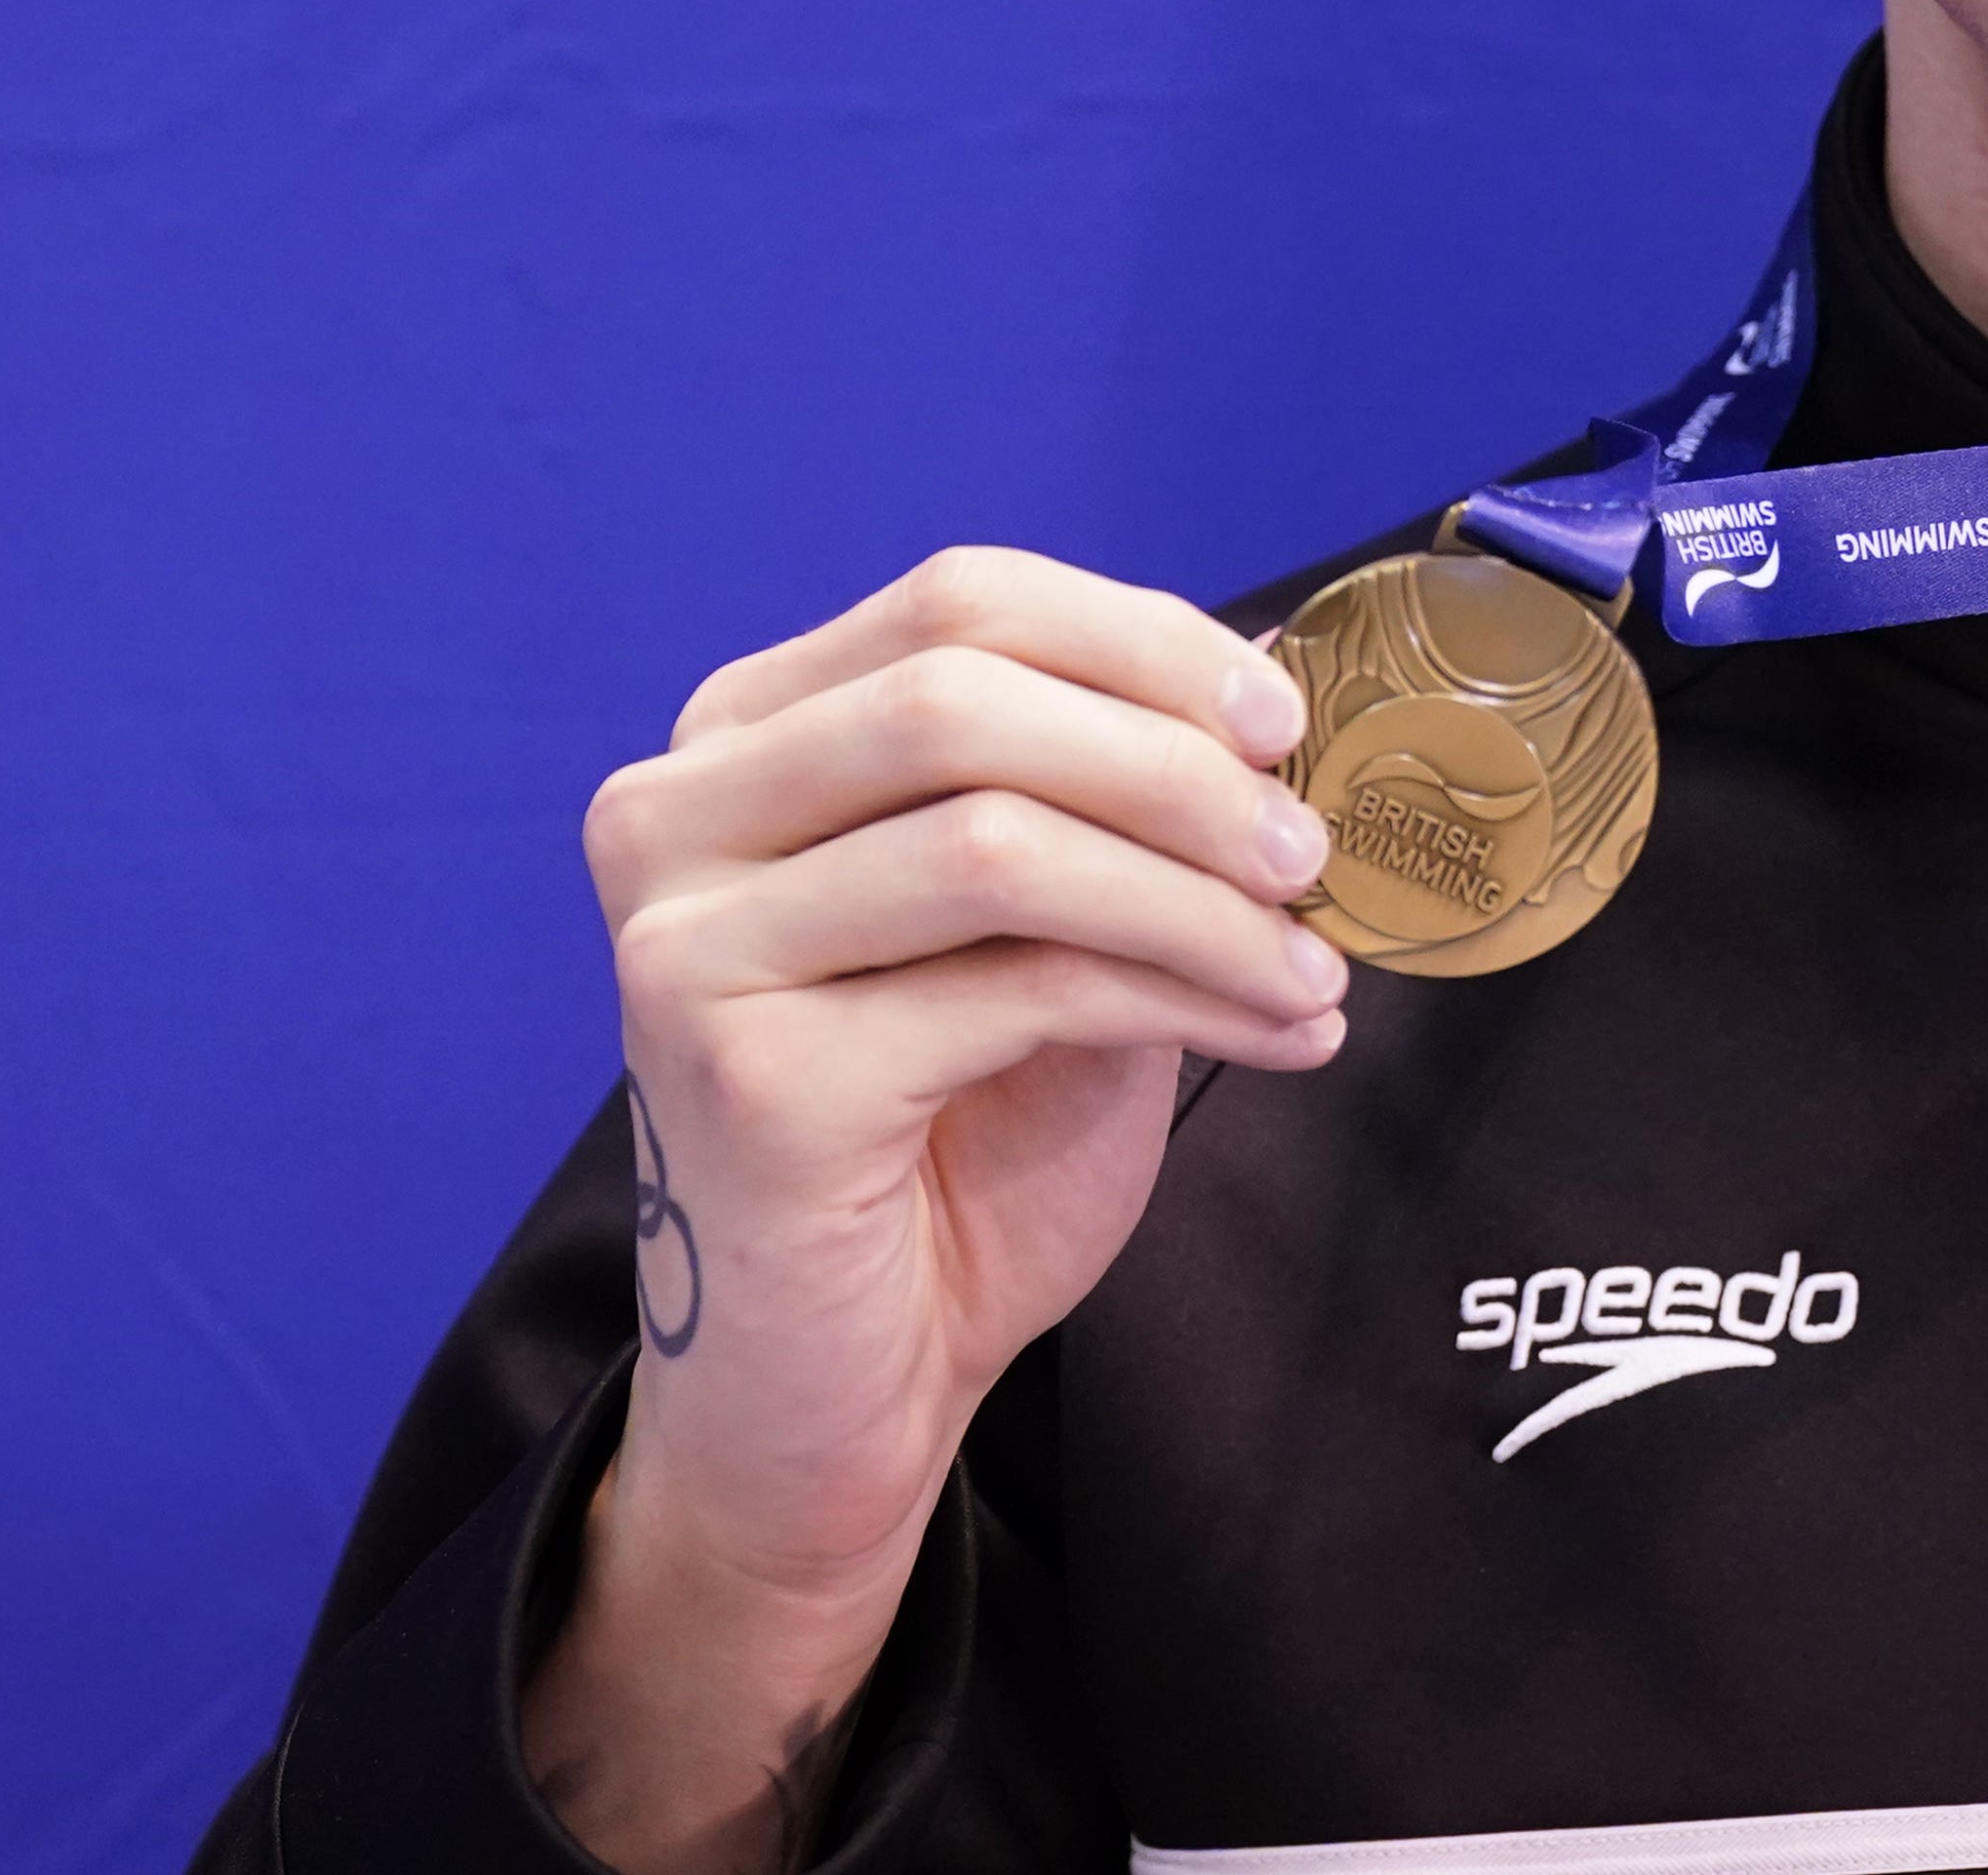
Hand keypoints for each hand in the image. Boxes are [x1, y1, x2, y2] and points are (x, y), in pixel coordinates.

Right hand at [519, 550, 1341, 1872]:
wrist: (849, 1383)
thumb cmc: (954, 1144)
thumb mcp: (1044, 926)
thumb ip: (1112, 794)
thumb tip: (1269, 669)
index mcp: (741, 741)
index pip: (957, 604)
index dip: (1143, 638)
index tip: (1285, 720)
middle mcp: (674, 821)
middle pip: (963, 696)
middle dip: (1176, 763)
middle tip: (1311, 851)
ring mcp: (687, 950)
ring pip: (995, 840)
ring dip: (1197, 896)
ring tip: (1313, 962)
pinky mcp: (747, 1077)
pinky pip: (1018, 985)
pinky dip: (1185, 995)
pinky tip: (1280, 1033)